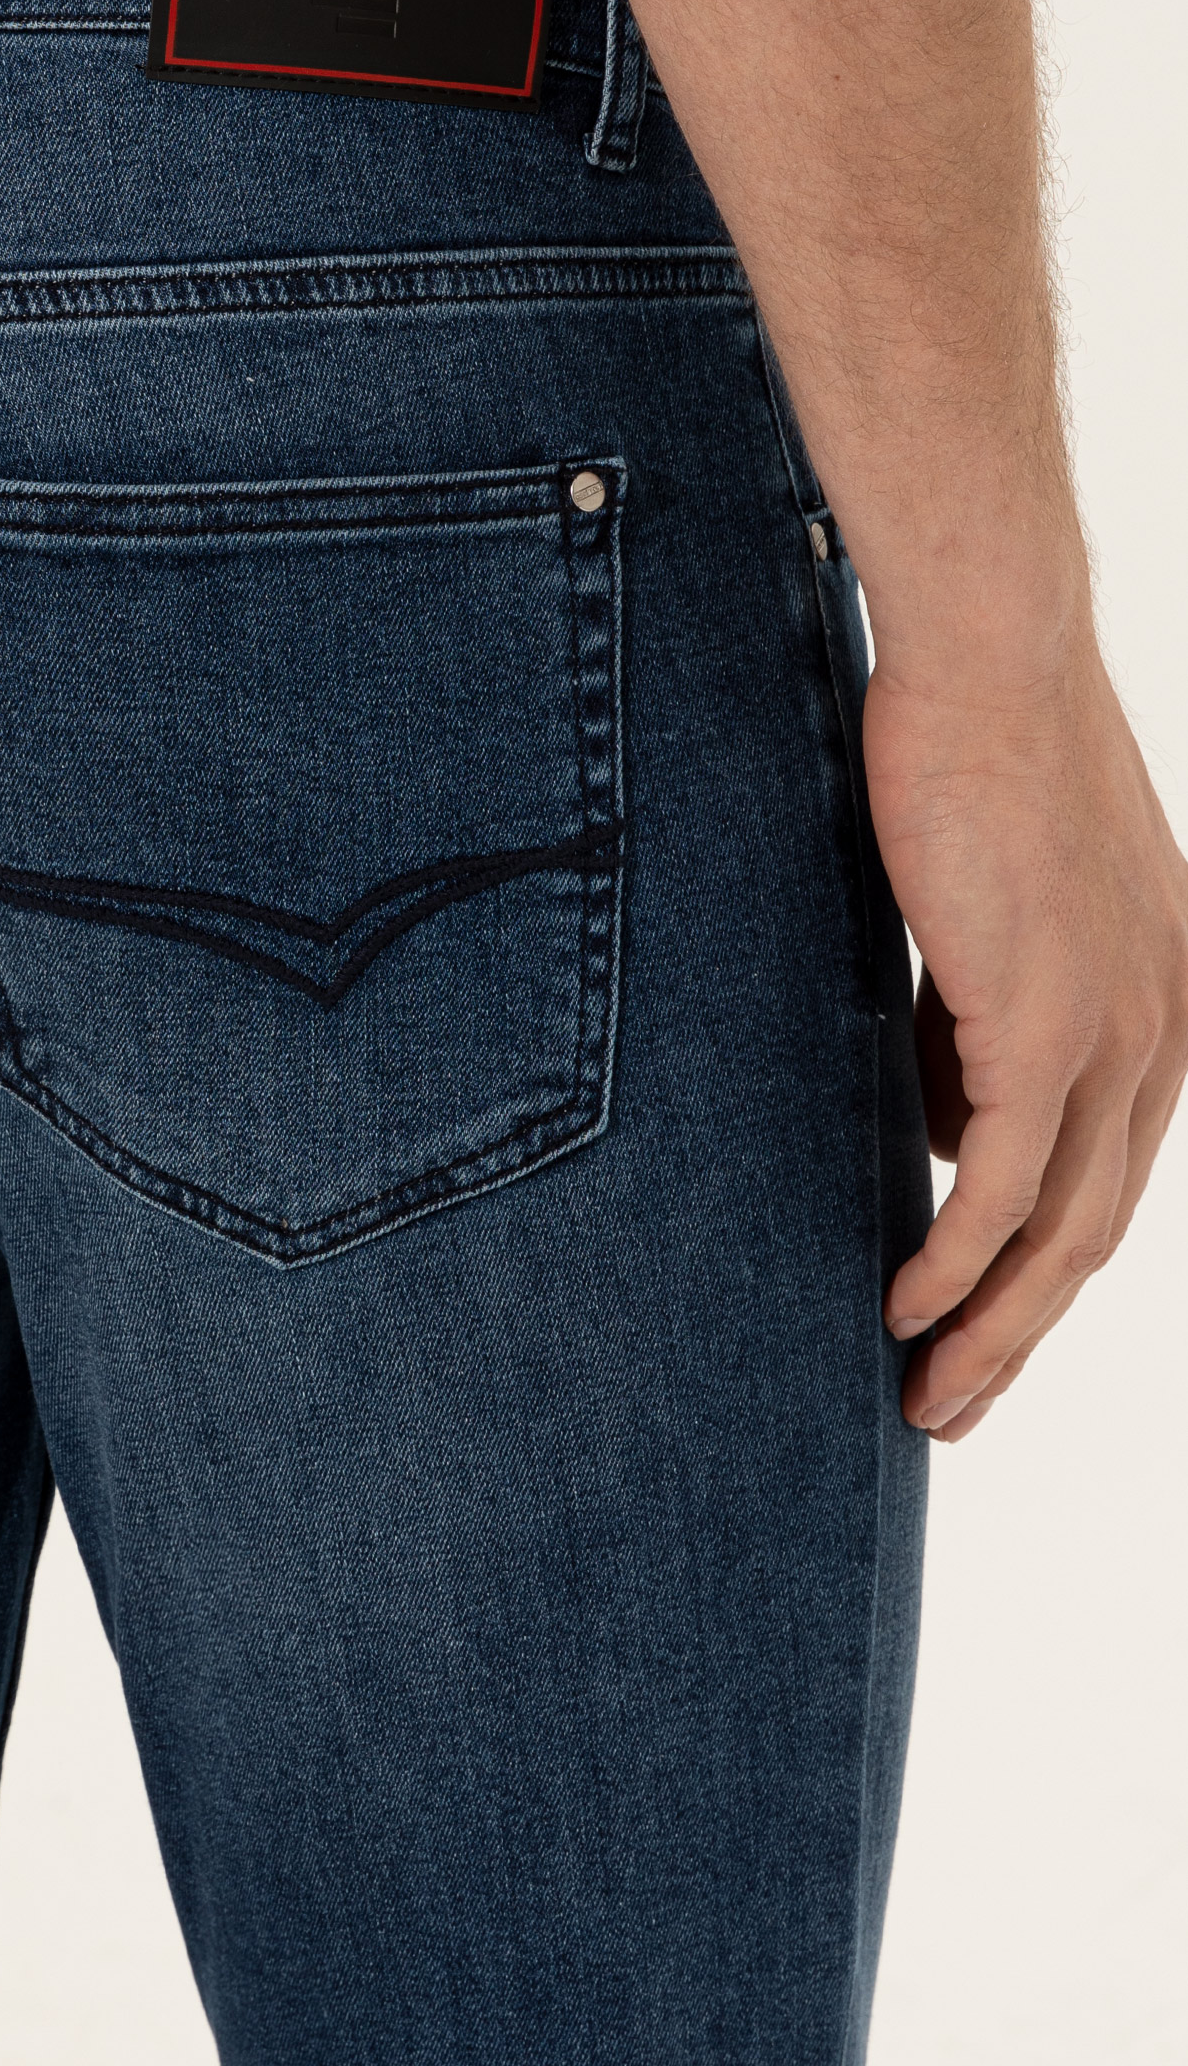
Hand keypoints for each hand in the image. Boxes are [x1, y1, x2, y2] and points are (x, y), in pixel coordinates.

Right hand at [866, 636, 1187, 1438]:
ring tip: (927, 1392)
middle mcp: (1159, 1036)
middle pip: (1092, 1233)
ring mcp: (1112, 1036)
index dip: (1039, 1269)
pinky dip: (954, 1260)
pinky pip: (999, 1184)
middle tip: (953, 1403)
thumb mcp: (986, 912)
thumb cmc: (974, 755)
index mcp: (1157, 1007)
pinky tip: (907, 1304)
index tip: (973, 1324)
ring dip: (987, 1325)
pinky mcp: (1044, 1024)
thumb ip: (972, 1023)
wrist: (993, 664)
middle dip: (1019, 1332)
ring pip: (1056, 1233)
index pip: (1103, 1175)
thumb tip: (939, 1125)